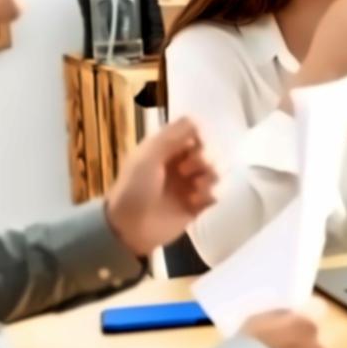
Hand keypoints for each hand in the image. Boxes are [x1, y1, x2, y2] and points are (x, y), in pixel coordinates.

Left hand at [104, 118, 217, 257]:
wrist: (129, 227)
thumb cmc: (134, 188)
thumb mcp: (148, 156)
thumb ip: (172, 135)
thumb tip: (197, 120)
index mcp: (166, 150)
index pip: (195, 133)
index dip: (199, 138)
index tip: (194, 146)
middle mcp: (181, 164)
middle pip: (210, 151)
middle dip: (205, 159)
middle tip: (187, 171)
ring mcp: (189, 185)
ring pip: (216, 172)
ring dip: (210, 177)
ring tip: (195, 189)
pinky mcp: (197, 205)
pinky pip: (217, 194)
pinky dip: (210, 196)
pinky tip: (196, 202)